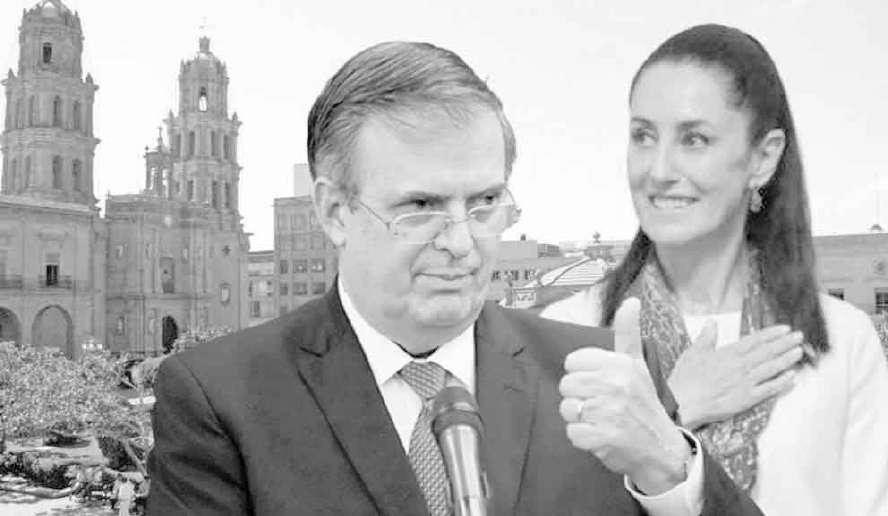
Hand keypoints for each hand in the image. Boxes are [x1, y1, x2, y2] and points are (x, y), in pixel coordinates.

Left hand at [559, 298, 689, 494]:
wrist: (661, 449)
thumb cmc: (643, 404)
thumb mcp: (638, 365)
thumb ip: (628, 333)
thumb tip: (632, 300)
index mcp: (621, 364)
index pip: (573, 362)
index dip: (582, 374)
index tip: (600, 384)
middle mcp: (615, 385)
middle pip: (566, 385)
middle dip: (579, 397)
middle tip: (601, 405)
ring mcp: (609, 412)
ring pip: (567, 409)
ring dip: (579, 418)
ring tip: (601, 420)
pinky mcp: (603, 437)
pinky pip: (572, 432)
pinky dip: (583, 438)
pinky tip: (600, 436)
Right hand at [668, 322, 802, 428]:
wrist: (684, 403)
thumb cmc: (685, 378)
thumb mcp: (693, 352)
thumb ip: (706, 337)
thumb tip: (712, 322)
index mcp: (728, 353)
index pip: (755, 340)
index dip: (772, 334)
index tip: (785, 329)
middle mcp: (741, 366)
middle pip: (768, 352)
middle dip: (785, 343)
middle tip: (799, 336)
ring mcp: (746, 383)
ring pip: (772, 368)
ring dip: (787, 359)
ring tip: (799, 352)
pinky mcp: (747, 399)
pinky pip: (769, 389)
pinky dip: (782, 383)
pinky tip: (792, 377)